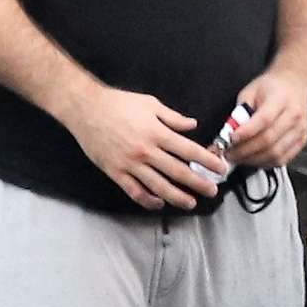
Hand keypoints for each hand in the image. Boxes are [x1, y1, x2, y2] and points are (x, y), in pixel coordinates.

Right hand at [67, 85, 226, 210]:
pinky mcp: (116, 172)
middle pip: (178, 171)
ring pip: (158, 186)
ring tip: (190, 203)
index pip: (189, 150)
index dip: (207, 161)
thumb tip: (193, 125)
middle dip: (198, 183)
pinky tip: (159, 203)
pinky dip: (148, 199)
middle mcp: (146, 151)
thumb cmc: (118, 103)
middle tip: (212, 191)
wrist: (85, 109)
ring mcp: (130, 164)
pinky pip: (135, 191)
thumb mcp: (149, 103)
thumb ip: (172, 117)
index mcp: (157, 132)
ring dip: (177, 196)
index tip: (220, 169)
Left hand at [227, 68, 306, 168]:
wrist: (295, 84)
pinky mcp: (302, 141)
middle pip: (269, 140)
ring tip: (239, 158)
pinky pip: (283, 159)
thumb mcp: (250, 92)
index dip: (246, 133)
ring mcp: (300, 130)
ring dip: (253, 160)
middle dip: (245, 151)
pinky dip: (266, 163)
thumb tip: (229, 133)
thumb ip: (240, 112)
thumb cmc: (272, 87)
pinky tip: (254, 159)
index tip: (230, 139)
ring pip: (275, 154)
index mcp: (281, 99)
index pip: (264, 120)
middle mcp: (294, 115)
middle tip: (229, 154)